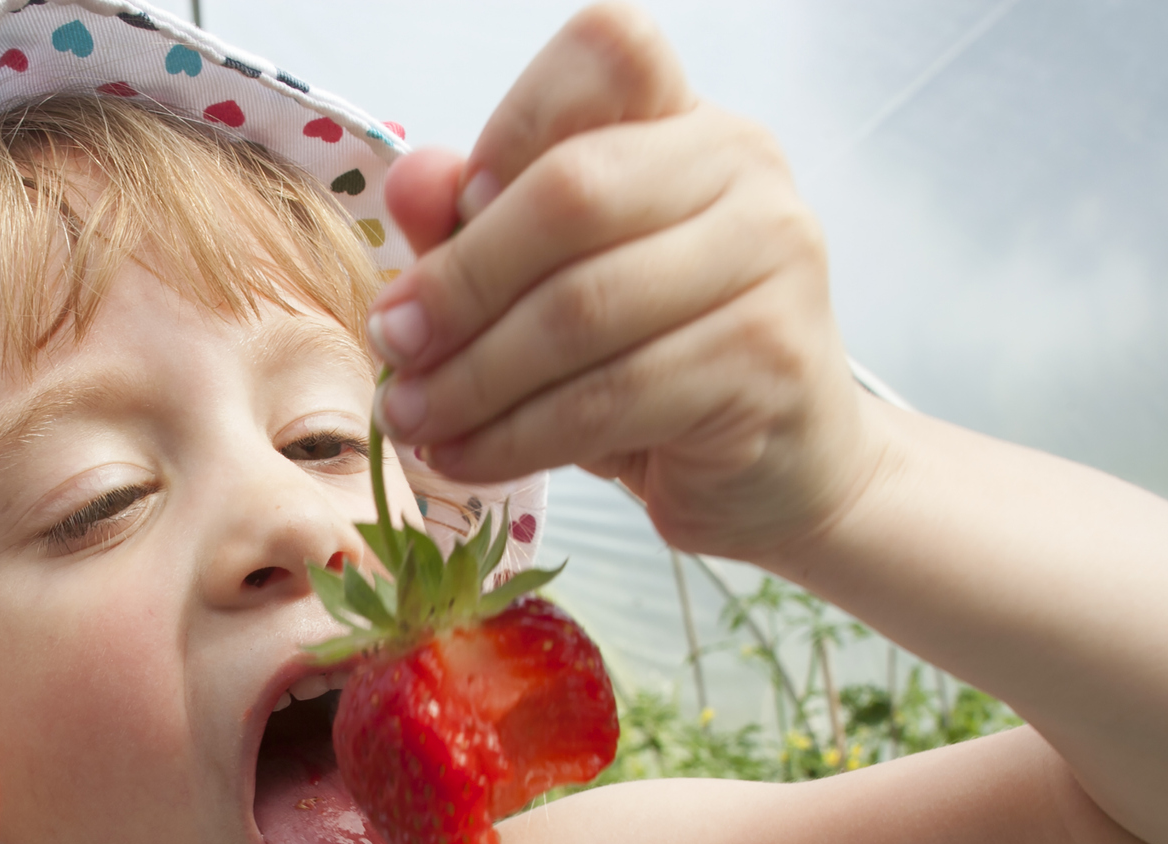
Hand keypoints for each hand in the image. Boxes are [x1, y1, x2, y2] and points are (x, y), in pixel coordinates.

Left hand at [368, 4, 882, 562]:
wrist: (775, 464)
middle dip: (460, 282)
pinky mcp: (769, 362)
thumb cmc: (651, 360)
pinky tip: (469, 456)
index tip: (453, 215)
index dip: (514, 126)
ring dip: (473, 379)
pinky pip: (612, 398)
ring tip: (412, 419)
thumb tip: (412, 183)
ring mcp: (773, 259)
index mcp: (686, 121)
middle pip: (573, 194)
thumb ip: (479, 227)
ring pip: (583, 311)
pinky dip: (518, 436)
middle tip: (393, 345)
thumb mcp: (549, 287)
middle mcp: (745, 167)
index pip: (607, 55)